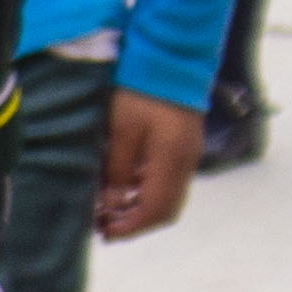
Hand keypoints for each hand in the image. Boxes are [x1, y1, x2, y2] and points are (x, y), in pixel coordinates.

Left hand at [92, 87, 203, 239]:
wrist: (168, 58)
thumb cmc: (139, 91)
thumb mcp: (120, 130)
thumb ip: (117, 170)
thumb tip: (112, 204)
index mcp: (172, 160)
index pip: (156, 210)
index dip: (130, 227)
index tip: (105, 233)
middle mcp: (186, 162)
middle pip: (166, 209)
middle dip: (136, 222)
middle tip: (103, 225)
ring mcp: (187, 154)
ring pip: (167, 196)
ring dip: (139, 208)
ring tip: (108, 210)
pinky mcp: (182, 146)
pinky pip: (166, 180)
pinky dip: (145, 191)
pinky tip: (122, 188)